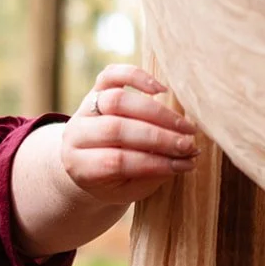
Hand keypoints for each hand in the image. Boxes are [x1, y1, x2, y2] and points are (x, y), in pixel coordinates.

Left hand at [62, 65, 200, 205]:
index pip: (115, 162)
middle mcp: (76, 134)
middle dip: (159, 138)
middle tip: (188, 145)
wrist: (85, 164)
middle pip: (116, 129)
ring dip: (157, 113)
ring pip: (116, 100)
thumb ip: (150, 175)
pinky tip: (162, 90)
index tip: (184, 164)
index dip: (154, 163)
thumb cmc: (111, 182)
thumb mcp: (126, 190)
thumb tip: (185, 158)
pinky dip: (136, 77)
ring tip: (184, 127)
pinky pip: (111, 75)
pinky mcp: (94, 90)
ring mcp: (83, 109)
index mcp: (79, 165)